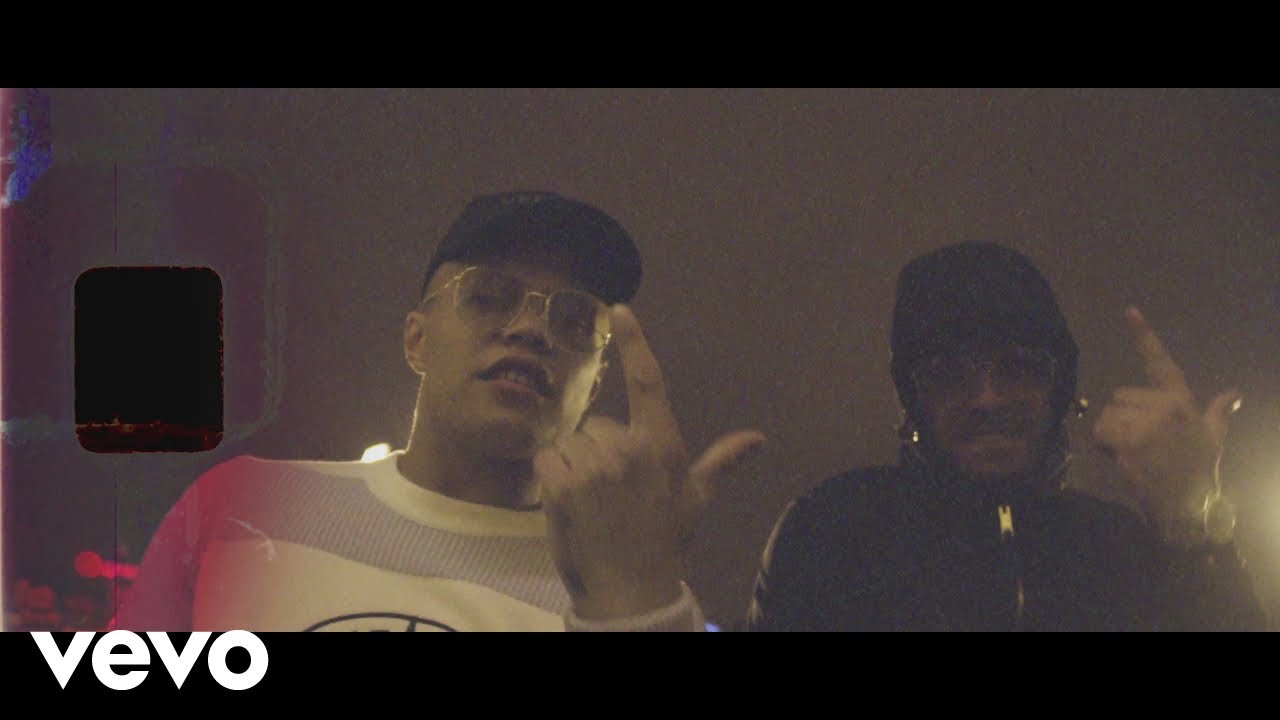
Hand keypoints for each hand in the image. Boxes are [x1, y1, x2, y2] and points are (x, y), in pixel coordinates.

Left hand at [535, 305, 765, 619]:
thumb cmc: (665, 542)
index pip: (648, 382)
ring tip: (591, 504)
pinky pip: (546, 459)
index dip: (635, 342)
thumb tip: (758, 438)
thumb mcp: (696, 499)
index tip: (619, 309)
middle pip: (596, 425)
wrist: (631, 589)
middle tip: (611, 494)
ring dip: (572, 468)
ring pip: (569, 442)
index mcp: (662, 445)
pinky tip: (568, 506)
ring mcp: (593, 466)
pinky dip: (549, 479)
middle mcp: (629, 449)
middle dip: (597, 452)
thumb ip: (722, 461)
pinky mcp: (560, 484)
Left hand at [1091, 306, 1240, 535]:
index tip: (1129, 310)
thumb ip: (1220, 411)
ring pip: (1106, 415)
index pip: (1160, 362)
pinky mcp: (1129, 443)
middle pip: (1118, 397)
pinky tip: (1123, 459)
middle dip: (1122, 419)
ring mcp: (1146, 425)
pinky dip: (1103, 446)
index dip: (1144, 334)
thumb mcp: (1213, 438)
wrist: (1190, 507)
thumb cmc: (1199, 471)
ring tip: (1134, 453)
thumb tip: (1235, 392)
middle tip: (1141, 444)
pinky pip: (1100, 432)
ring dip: (1111, 435)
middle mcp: (1164, 407)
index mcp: (1181, 401)